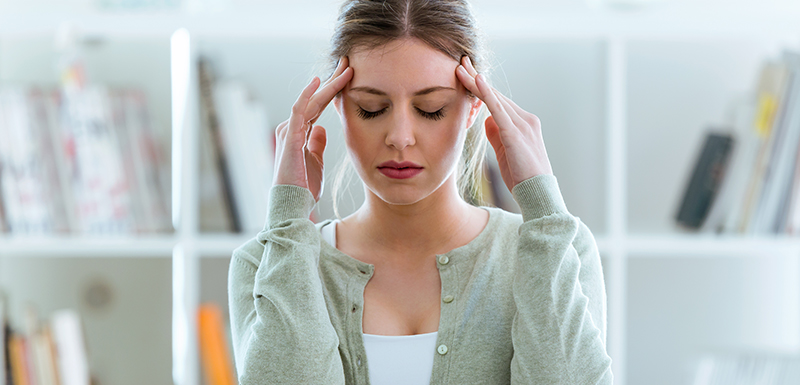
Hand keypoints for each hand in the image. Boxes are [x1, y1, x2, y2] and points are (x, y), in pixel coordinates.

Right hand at [273, 56, 352, 200]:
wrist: (295, 204)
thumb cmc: (304, 187)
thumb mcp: (315, 161)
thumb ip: (316, 143)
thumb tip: (321, 128)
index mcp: (300, 133)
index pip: (318, 106)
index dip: (333, 91)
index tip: (349, 77)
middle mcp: (293, 128)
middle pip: (316, 99)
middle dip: (333, 81)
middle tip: (349, 63)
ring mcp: (290, 130)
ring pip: (311, 100)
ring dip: (329, 84)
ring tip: (345, 68)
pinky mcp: (290, 136)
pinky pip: (299, 110)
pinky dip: (307, 94)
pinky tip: (318, 81)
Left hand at [455, 55, 552, 191]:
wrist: (537, 192)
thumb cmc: (522, 176)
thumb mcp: (505, 151)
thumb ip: (496, 134)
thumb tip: (485, 119)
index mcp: (523, 123)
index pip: (498, 100)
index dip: (481, 87)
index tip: (466, 75)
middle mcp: (525, 118)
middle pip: (496, 94)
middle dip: (476, 78)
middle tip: (460, 62)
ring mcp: (523, 124)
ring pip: (495, 98)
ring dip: (476, 82)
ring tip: (460, 69)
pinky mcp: (516, 133)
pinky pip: (499, 109)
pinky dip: (487, 94)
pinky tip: (477, 81)